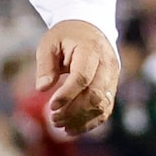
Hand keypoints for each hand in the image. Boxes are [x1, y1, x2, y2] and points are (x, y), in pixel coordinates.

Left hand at [37, 20, 118, 135]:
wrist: (90, 26)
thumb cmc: (66, 36)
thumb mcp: (49, 43)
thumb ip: (45, 65)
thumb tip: (42, 88)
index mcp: (91, 50)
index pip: (82, 78)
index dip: (67, 95)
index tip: (51, 106)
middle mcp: (107, 65)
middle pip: (95, 95)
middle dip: (73, 112)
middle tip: (52, 119)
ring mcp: (113, 77)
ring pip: (102, 106)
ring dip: (81, 120)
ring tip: (59, 126)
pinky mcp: (112, 87)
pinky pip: (106, 109)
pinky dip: (91, 122)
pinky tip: (73, 128)